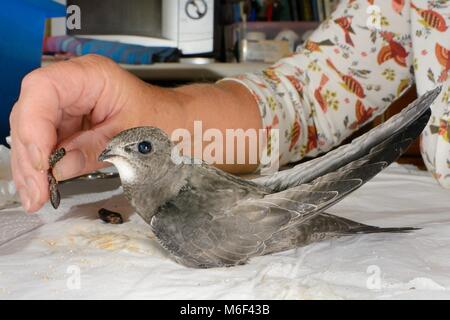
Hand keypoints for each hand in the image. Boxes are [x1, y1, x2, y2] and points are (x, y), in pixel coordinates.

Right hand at [9, 55, 183, 212]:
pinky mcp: (67, 124)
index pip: (43, 89)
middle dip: (29, 156)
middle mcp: (74, 86)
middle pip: (30, 113)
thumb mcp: (131, 138)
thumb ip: (92, 151)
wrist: (172, 123)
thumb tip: (57, 168)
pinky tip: (41, 188)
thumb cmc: (161, 119)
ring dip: (30, 168)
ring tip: (36, 196)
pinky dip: (41, 168)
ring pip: (31, 132)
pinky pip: (44, 144)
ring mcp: (68, 105)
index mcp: (92, 75)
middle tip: (36, 190)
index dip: (33, 125)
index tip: (41, 161)